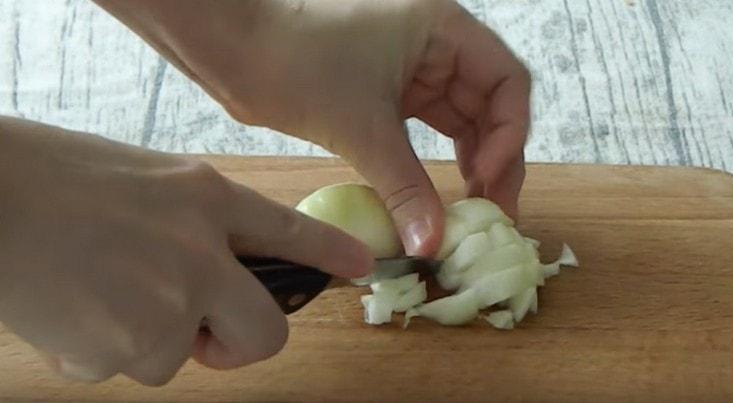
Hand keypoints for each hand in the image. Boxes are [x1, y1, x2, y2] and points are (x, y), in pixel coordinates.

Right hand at [0, 117, 371, 384]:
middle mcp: (200, 255)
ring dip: (146, 338)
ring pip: (177, 358)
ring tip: (99, 289)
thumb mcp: (148, 181)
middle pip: (266, 334)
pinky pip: (124, 367)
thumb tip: (216, 269)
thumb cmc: (56, 178)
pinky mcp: (120, 349)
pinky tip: (72, 305)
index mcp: (207, 199)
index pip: (288, 231)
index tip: (360, 267)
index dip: (329, 254)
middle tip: (203, 331)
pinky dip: (101, 349)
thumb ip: (196, 223)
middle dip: (239, 344)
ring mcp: (166, 305)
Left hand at [94, 0, 530, 257]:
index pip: (508, 82)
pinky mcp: (387, 94)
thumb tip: (432, 245)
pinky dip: (432, 164)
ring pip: (460, 121)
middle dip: (495, 159)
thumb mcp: (362, 127)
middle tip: (491, 213)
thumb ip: (405, 187)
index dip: (508, 134)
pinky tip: (436, 196)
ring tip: (469, 211)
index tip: (485, 181)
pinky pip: (426, 131)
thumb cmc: (296, 62)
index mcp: (443, 30)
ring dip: (468, 164)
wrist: (233, 50)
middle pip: (490, 105)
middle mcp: (436, 45)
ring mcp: (412, 69)